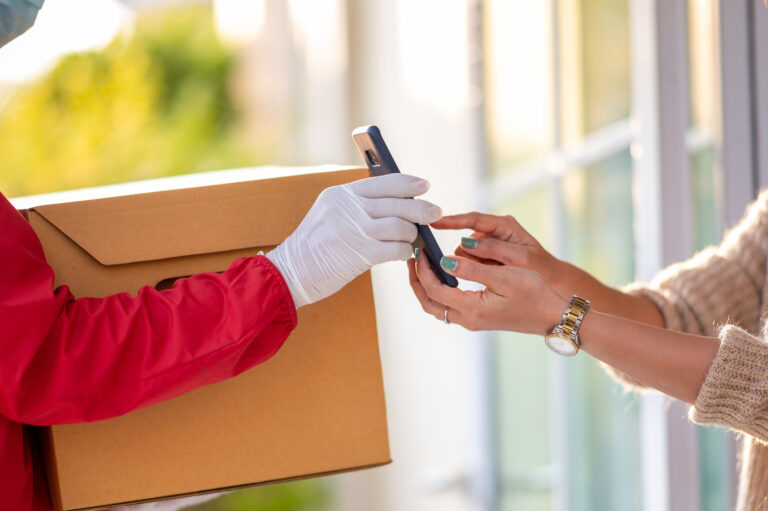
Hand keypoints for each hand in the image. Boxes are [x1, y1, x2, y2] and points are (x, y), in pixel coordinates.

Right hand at [268, 173, 441, 307]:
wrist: (290, 272)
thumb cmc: (314, 246)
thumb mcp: (329, 214)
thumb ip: (357, 205)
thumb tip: (398, 202)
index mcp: (340, 194)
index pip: (384, 181)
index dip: (409, 182)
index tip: (424, 185)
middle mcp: (348, 208)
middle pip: (399, 202)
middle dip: (422, 208)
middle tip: (435, 212)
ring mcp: (354, 230)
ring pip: (401, 226)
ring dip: (412, 234)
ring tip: (411, 240)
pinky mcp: (360, 254)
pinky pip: (397, 249)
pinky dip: (404, 251)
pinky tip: (403, 254)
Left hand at [407, 253, 567, 334]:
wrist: (554, 316)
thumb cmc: (535, 293)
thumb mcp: (504, 276)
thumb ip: (472, 268)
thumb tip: (444, 261)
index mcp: (472, 309)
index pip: (435, 289)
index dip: (423, 270)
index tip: (419, 251)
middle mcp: (468, 320)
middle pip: (429, 303)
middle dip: (416, 281)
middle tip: (412, 258)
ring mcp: (473, 321)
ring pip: (437, 307)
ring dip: (426, 286)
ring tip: (423, 264)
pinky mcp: (479, 318)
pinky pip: (449, 306)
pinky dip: (439, 291)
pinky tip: (443, 274)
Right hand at [431, 212, 558, 277]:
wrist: (552, 281)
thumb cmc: (541, 269)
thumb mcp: (521, 259)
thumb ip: (494, 249)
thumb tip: (465, 243)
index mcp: (505, 225)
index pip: (473, 218)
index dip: (452, 220)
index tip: (434, 222)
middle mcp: (495, 231)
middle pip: (466, 236)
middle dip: (464, 252)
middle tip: (473, 266)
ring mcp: (490, 243)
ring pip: (467, 251)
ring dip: (470, 263)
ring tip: (490, 273)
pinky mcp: (487, 255)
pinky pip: (471, 260)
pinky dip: (474, 268)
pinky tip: (486, 275)